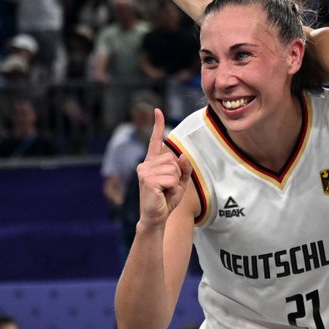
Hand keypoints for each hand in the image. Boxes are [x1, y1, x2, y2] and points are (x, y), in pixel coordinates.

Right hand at [136, 109, 191, 226]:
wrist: (155, 218)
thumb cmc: (166, 200)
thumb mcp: (180, 183)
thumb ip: (183, 169)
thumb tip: (182, 155)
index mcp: (152, 163)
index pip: (155, 140)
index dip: (158, 125)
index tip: (157, 111)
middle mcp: (146, 164)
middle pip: (173, 158)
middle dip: (177, 174)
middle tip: (167, 187)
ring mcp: (144, 171)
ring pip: (174, 168)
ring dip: (175, 182)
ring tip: (165, 191)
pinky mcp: (147, 180)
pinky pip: (171, 178)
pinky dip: (172, 188)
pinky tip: (163, 194)